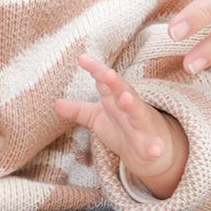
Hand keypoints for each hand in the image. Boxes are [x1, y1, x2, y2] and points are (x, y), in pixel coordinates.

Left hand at [59, 57, 189, 189]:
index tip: (83, 59)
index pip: (106, 82)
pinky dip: (155, 147)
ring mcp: (143, 125)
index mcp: (117, 99)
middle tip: (107, 73)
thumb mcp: (98, 118)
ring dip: (133, 105)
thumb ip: (78, 110)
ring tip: (125, 98)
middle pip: (123, 91)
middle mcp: (131, 108)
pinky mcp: (152, 145)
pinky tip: (155, 150)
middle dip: (115, 82)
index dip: (96, 71)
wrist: (150, 151)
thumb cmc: (123, 129)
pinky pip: (154, 146)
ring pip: (138, 113)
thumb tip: (55, 103)